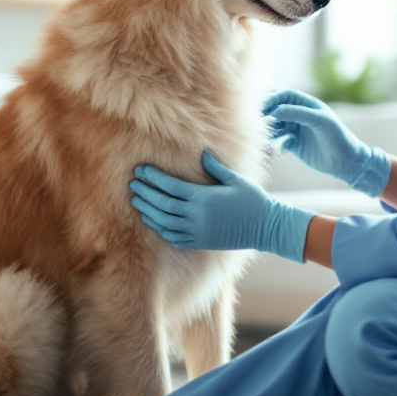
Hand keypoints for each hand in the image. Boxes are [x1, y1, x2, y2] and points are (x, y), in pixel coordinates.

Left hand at [130, 151, 314, 262]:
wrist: (264, 228)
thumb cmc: (251, 200)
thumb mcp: (235, 179)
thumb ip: (215, 167)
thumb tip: (202, 153)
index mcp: (203, 197)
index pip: (170, 187)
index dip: (153, 178)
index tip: (140, 170)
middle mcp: (196, 216)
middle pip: (162, 204)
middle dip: (145, 193)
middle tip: (132, 185)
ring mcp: (196, 232)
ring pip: (163, 223)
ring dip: (148, 212)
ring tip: (137, 202)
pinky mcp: (199, 243)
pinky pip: (173, 237)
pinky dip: (159, 229)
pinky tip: (152, 221)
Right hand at [263, 89, 390, 197]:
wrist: (346, 162)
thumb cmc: (338, 136)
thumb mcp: (320, 121)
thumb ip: (298, 113)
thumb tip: (275, 111)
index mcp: (307, 103)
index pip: (284, 95)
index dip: (272, 98)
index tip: (263, 106)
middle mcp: (299, 114)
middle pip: (276, 109)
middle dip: (267, 114)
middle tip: (257, 121)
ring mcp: (295, 129)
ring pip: (275, 126)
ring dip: (270, 131)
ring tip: (268, 137)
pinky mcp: (294, 145)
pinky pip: (279, 141)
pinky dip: (278, 144)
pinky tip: (283, 149)